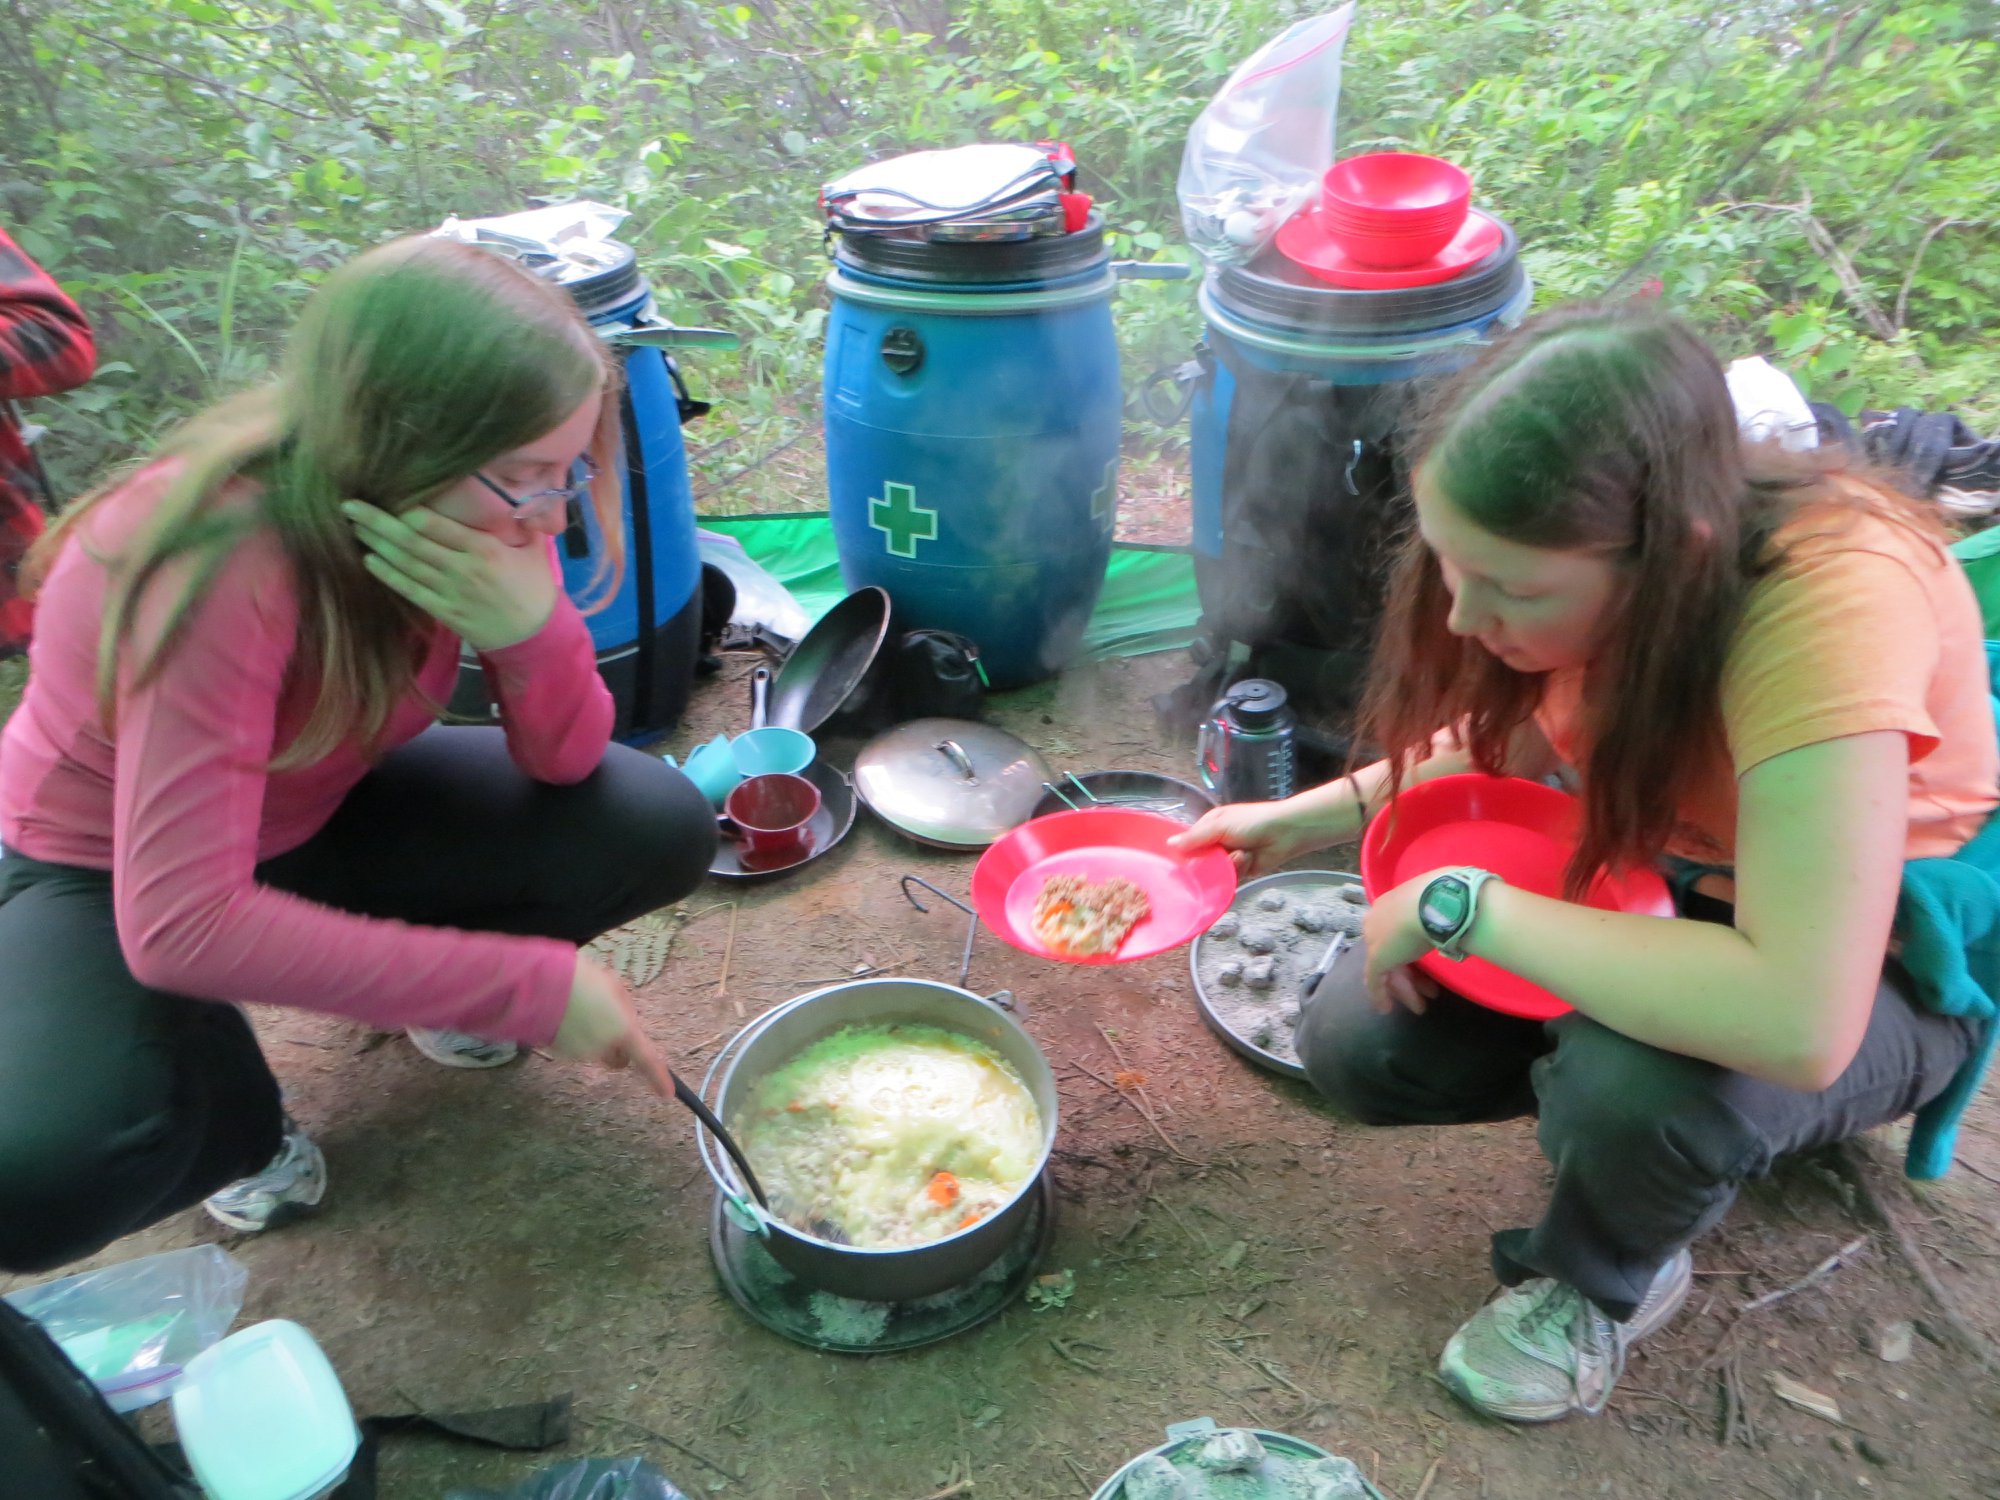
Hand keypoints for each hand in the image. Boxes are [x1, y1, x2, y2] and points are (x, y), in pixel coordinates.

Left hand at [342, 501, 556, 650]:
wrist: (535, 635)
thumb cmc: (535, 586)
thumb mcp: (533, 548)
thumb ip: (518, 520)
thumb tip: (510, 491)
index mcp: (484, 549)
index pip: (437, 525)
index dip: (407, 510)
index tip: (387, 494)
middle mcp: (463, 569)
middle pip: (412, 541)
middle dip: (378, 522)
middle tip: (350, 505)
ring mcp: (451, 592)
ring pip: (406, 564)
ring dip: (377, 545)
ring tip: (354, 527)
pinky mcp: (445, 612)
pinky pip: (410, 591)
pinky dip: (388, 575)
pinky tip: (369, 560)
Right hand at [552, 956, 675, 1097]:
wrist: (542, 985)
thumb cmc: (583, 980)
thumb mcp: (614, 987)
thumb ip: (625, 1009)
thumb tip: (626, 1022)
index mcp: (623, 1031)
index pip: (647, 1059)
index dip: (658, 1077)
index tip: (667, 1093)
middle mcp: (604, 1048)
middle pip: (619, 1058)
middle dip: (619, 1047)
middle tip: (610, 1021)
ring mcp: (581, 1053)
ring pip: (596, 1051)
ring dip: (595, 1036)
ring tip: (582, 1008)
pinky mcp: (562, 1053)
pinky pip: (577, 1047)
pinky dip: (576, 1036)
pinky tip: (568, 1016)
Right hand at [1168, 799, 1320, 878]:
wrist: (1285, 833)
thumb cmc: (1251, 822)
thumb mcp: (1220, 826)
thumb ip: (1195, 837)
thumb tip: (1169, 844)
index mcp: (1209, 826)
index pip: (1188, 842)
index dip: (1184, 852)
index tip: (1177, 864)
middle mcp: (1217, 842)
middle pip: (1201, 860)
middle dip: (1206, 863)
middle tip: (1208, 865)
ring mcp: (1229, 858)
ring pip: (1216, 871)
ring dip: (1228, 865)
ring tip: (1241, 854)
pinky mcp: (1241, 871)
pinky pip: (1230, 878)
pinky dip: (1239, 870)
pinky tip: (1248, 860)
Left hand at [1362, 874, 1445, 1014]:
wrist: (1435, 902)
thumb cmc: (1445, 899)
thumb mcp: (1439, 905)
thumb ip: (1438, 916)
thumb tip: (1456, 922)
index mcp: (1391, 904)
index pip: (1397, 934)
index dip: (1411, 954)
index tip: (1426, 968)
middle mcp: (1378, 920)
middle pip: (1392, 953)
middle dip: (1410, 975)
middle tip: (1429, 992)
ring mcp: (1375, 939)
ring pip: (1387, 969)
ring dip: (1405, 989)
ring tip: (1420, 1007)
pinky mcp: (1376, 957)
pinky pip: (1374, 980)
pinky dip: (1380, 995)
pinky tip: (1386, 1008)